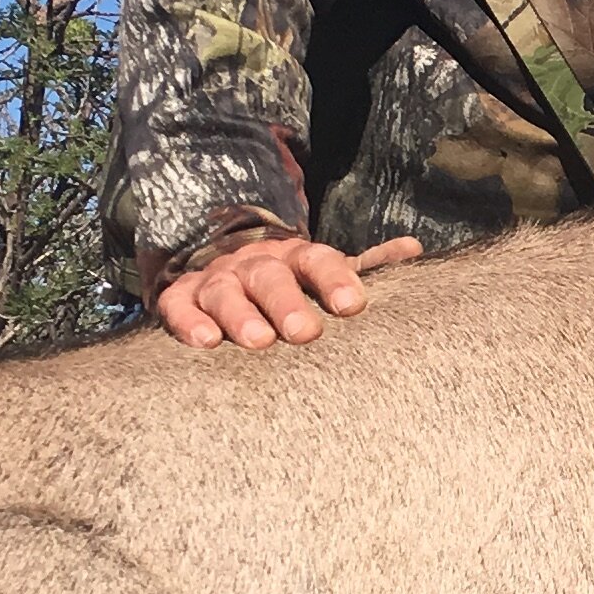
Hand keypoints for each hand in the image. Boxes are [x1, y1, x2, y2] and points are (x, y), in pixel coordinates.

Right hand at [152, 233, 421, 349]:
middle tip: (305, 333)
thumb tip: (413, 250)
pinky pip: (179, 306)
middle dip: (287, 302)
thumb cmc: (290, 283)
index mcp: (296, 256)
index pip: (319, 260)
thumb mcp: (325, 272)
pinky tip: (204, 342)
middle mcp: (256, 264)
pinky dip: (189, 322)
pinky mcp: (181, 297)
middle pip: (271, 276)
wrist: (225, 266)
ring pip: (225, 291)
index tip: (352, 306)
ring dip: (240, 314)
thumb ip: (366, 267)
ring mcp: (217, 279)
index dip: (335, 280)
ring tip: (257, 341)